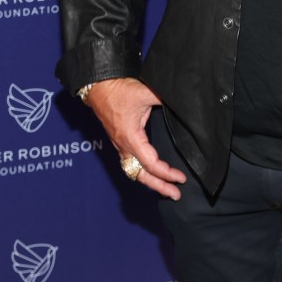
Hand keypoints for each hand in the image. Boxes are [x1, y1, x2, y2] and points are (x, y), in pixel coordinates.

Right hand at [85, 78, 186, 199]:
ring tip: (166, 188)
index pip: (150, 164)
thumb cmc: (119, 90)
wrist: (99, 86)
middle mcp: (124, 146)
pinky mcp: (119, 141)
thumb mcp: (145, 92)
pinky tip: (151, 173)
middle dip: (159, 187)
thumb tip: (181, 102)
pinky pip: (131, 163)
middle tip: (176, 195)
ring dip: (151, 181)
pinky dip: (142, 172)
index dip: (166, 174)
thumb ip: (164, 99)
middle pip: (141, 175)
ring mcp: (120, 145)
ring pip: (134, 171)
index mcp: (131, 138)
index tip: (181, 178)